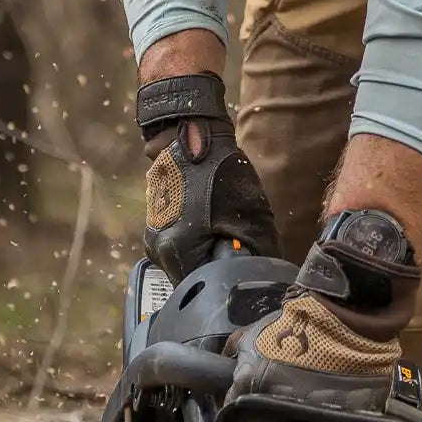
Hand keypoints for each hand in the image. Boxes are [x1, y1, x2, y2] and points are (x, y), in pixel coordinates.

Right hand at [138, 72, 278, 282]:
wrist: (191, 133)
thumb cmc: (219, 171)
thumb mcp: (250, 214)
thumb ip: (260, 250)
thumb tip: (267, 272)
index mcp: (175, 251)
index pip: (203, 288)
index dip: (227, 282)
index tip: (244, 273)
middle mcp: (158, 248)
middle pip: (193, 276)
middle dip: (218, 267)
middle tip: (240, 251)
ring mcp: (154, 234)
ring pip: (187, 260)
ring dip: (208, 252)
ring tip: (227, 232)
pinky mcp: (157, 221)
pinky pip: (181, 243)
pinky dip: (198, 239)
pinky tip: (213, 220)